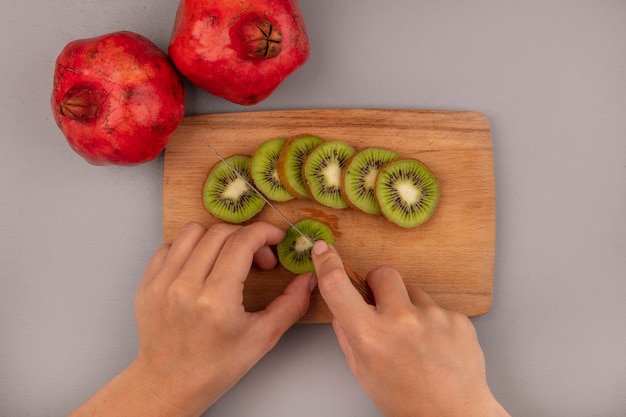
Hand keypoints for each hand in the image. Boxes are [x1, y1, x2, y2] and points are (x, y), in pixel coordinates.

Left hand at [69, 222, 314, 416]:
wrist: (170, 384)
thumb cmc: (215, 367)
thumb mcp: (261, 338)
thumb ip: (290, 305)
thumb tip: (308, 279)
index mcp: (216, 300)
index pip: (242, 242)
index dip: (264, 233)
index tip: (275, 238)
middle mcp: (185, 287)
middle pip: (220, 233)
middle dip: (247, 237)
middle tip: (258, 259)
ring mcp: (162, 283)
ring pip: (192, 232)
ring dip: (217, 237)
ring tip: (228, 257)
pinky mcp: (147, 284)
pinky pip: (169, 246)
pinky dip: (190, 248)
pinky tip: (203, 265)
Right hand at [312, 241, 509, 416]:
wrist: (455, 415)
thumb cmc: (406, 401)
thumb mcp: (363, 372)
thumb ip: (348, 336)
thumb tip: (341, 310)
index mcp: (370, 335)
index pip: (338, 286)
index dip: (327, 263)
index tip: (324, 251)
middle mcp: (401, 320)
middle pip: (382, 273)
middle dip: (379, 285)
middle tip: (384, 308)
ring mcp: (433, 316)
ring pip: (413, 290)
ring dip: (409, 306)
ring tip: (416, 338)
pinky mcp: (458, 318)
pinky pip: (438, 307)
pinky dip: (433, 321)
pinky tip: (436, 346)